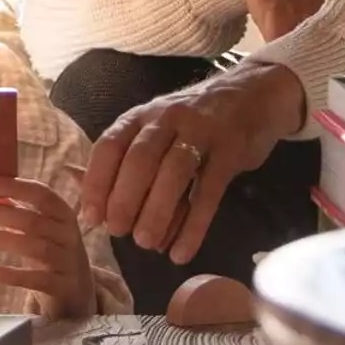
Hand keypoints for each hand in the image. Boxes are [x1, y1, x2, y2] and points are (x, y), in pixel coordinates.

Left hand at [0, 176, 95, 316]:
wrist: (78, 291)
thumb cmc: (54, 251)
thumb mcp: (44, 230)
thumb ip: (21, 212)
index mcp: (64, 215)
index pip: (43, 195)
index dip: (17, 187)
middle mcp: (69, 235)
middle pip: (34, 221)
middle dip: (0, 213)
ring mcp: (68, 262)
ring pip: (35, 247)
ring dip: (4, 240)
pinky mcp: (62, 286)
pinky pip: (39, 280)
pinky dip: (17, 276)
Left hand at [79, 58, 306, 267]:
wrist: (253, 93)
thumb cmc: (194, 123)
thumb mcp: (157, 130)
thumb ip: (129, 163)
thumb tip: (98, 212)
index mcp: (142, 116)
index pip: (110, 146)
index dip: (97, 183)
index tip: (91, 218)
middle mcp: (167, 118)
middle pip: (140, 159)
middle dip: (125, 199)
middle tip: (118, 233)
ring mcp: (202, 131)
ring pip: (174, 172)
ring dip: (157, 211)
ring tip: (146, 244)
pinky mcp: (231, 149)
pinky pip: (210, 190)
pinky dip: (194, 224)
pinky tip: (182, 252)